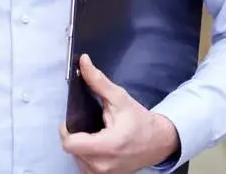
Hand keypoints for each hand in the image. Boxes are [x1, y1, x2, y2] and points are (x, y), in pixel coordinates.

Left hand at [60, 54, 179, 172]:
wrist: (159, 142)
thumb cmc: (140, 122)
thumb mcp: (120, 98)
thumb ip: (98, 81)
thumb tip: (84, 62)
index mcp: (108, 145)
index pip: (71, 144)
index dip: (66, 130)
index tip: (72, 121)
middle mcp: (104, 165)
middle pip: (72, 150)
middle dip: (75, 135)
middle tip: (87, 124)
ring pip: (77, 160)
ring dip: (80, 146)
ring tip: (94, 134)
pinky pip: (85, 167)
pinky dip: (86, 156)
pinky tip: (96, 145)